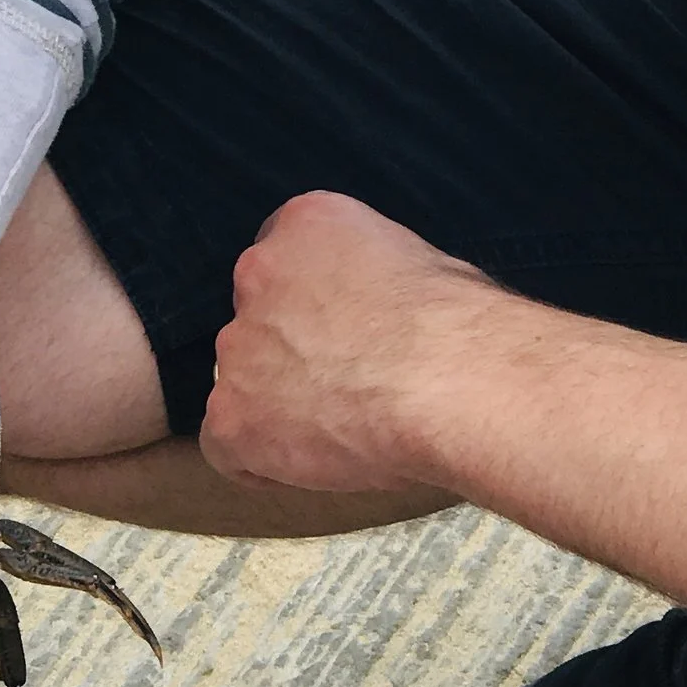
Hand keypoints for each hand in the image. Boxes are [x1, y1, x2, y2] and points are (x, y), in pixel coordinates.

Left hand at [199, 190, 488, 494]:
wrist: (451, 381)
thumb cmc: (459, 327)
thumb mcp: (421, 264)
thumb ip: (373, 280)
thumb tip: (380, 315)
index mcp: (306, 224)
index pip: (285, 262)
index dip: (314, 308)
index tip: (344, 336)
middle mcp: (258, 275)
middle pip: (259, 323)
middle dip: (294, 355)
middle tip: (348, 386)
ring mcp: (238, 346)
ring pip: (243, 382)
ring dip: (280, 405)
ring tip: (343, 429)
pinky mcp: (231, 415)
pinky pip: (227, 445)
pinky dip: (263, 461)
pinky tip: (315, 462)